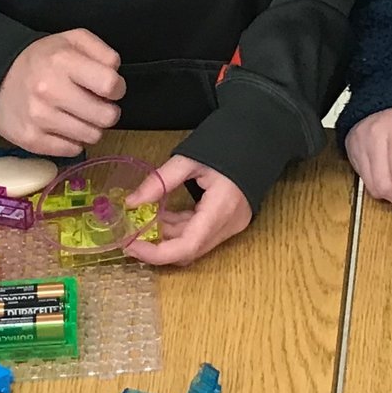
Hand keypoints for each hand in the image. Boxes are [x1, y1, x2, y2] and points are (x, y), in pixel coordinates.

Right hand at [0, 30, 124, 154]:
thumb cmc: (43, 59)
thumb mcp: (72, 39)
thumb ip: (101, 51)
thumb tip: (116, 73)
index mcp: (62, 61)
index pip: (110, 84)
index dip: (117, 88)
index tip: (109, 88)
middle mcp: (49, 90)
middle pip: (106, 116)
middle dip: (107, 111)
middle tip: (95, 104)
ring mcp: (39, 117)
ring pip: (92, 136)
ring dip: (91, 126)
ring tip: (78, 114)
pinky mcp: (31, 139)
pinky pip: (72, 150)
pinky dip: (73, 140)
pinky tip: (64, 126)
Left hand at [120, 155, 252, 265]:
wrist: (260, 139)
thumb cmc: (227, 144)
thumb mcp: (188, 158)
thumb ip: (160, 181)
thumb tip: (132, 202)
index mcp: (222, 208)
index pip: (188, 246)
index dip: (157, 253)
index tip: (132, 246)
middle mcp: (229, 224)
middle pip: (190, 251)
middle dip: (159, 247)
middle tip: (131, 236)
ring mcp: (232, 225)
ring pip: (195, 244)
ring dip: (169, 237)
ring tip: (146, 218)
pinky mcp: (230, 222)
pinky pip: (202, 234)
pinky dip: (181, 229)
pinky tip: (165, 215)